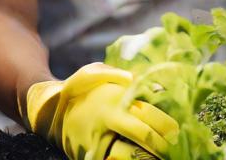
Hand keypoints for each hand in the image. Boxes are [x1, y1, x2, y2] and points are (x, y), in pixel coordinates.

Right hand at [22, 62, 178, 159]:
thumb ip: (116, 75)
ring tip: (163, 158)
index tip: (177, 131)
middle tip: (176, 148)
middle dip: (163, 146)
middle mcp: (106, 126)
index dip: (165, 125)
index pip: (146, 117)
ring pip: (130, 157)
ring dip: (148, 159)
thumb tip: (140, 80)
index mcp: (111, 103)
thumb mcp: (92, 74)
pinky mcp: (91, 159)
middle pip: (143, 139)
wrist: (47, 113)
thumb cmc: (76, 90)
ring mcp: (98, 145)